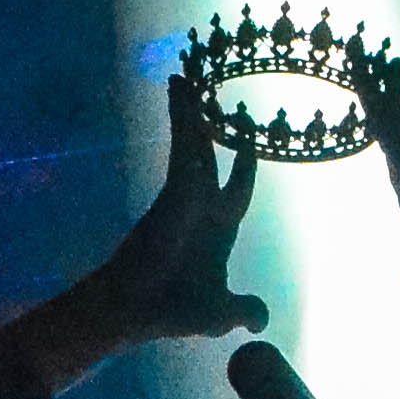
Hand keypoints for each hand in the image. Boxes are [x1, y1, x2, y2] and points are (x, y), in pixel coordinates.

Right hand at [87, 76, 272, 352]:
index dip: (243, 167)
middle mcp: (202, 206)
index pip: (236, 189)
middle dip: (207, 125)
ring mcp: (186, 196)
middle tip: (204, 92)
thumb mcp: (221, 313)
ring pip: (192, 144)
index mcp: (218, 229)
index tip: (248, 143)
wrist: (138, 310)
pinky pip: (186, 151)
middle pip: (207, 154)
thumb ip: (243, 309)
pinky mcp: (174, 191)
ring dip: (189, 112)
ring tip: (182, 79)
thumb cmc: (175, 310)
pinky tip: (183, 97)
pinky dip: (185, 124)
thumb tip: (261, 319)